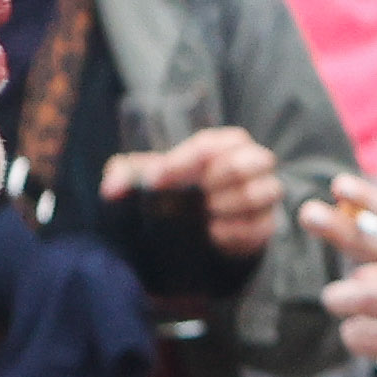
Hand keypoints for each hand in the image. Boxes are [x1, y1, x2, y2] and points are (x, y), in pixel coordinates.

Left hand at [101, 122, 283, 258]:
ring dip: (229, 204)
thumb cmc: (175, 190)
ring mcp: (263, 193)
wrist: (196, 227)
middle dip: (219, 179)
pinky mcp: (266, 224)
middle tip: (197, 193)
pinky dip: (235, 231)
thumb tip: (111, 189)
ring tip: (207, 212)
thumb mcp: (145, 179)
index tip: (156, 180)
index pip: (210, 145)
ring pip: (263, 192)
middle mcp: (251, 162)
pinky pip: (261, 226)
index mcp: (223, 144)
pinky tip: (213, 233)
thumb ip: (125, 175)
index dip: (181, 162)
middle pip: (250, 162)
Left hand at [306, 175, 376, 376]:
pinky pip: (368, 338)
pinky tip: (366, 336)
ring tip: (341, 301)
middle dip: (340, 229)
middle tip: (308, 213)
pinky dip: (357, 336)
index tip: (340, 184)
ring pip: (365, 297)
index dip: (372, 201)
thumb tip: (361, 273)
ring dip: (343, 299)